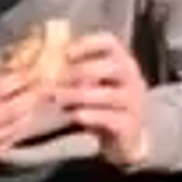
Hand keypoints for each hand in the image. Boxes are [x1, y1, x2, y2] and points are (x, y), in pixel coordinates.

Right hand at [0, 64, 63, 173]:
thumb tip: (16, 76)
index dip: (18, 80)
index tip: (33, 70)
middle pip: (10, 110)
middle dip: (32, 96)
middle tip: (48, 84)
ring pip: (14, 127)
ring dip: (31, 112)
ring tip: (44, 98)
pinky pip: (9, 141)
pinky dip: (21, 128)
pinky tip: (29, 117)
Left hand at [50, 30, 157, 172]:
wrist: (125, 138)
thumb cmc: (104, 106)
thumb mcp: (92, 86)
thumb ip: (77, 74)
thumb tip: (48, 66)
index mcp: (122, 62)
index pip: (110, 43)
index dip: (88, 44)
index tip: (66, 53)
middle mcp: (132, 79)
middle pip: (111, 66)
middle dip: (81, 71)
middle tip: (57, 79)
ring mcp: (134, 103)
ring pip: (111, 94)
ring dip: (81, 95)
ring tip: (59, 99)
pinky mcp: (130, 125)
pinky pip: (111, 118)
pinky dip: (92, 116)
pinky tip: (75, 115)